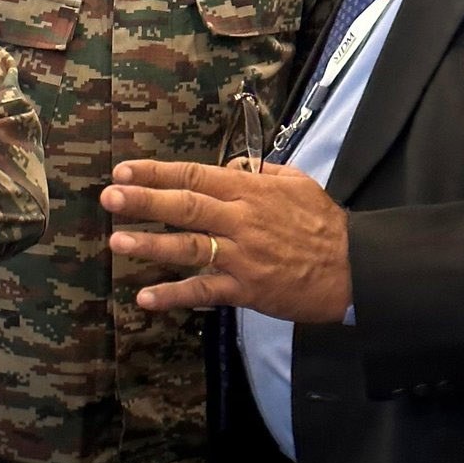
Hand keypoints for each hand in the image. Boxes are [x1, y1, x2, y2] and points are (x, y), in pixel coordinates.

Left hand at [101, 159, 350, 320]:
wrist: (354, 268)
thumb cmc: (324, 224)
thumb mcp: (297, 183)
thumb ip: (261, 172)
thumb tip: (232, 165)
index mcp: (251, 191)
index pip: (196, 175)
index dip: (158, 172)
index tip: (125, 170)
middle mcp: (242, 219)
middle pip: (186, 205)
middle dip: (144, 200)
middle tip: (109, 197)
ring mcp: (242, 256)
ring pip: (190, 247)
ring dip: (151, 243)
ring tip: (117, 241)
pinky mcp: (247, 289)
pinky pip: (204, 291)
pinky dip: (174, 294)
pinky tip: (145, 297)